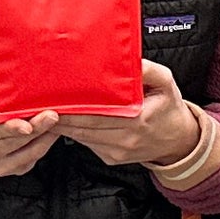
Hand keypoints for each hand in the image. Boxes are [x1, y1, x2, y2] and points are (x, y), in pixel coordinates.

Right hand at [0, 106, 61, 184]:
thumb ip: (2, 106)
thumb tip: (25, 96)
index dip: (11, 128)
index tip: (28, 126)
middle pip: (15, 141)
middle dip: (36, 127)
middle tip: (52, 115)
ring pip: (30, 151)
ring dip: (46, 135)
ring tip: (57, 120)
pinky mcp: (15, 170)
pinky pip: (36, 156)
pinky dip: (46, 142)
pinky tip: (52, 131)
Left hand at [48, 63, 202, 170]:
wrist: (178, 140)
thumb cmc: (169, 108)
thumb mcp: (166, 83)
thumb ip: (148, 70)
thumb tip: (130, 60)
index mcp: (138, 119)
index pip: (98, 115)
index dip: (75, 108)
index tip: (57, 99)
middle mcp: (126, 138)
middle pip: (84, 128)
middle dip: (61, 117)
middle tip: (41, 104)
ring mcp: (117, 151)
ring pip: (82, 138)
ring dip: (63, 126)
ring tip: (45, 111)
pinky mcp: (111, 158)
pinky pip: (87, 144)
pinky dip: (74, 133)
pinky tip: (64, 121)